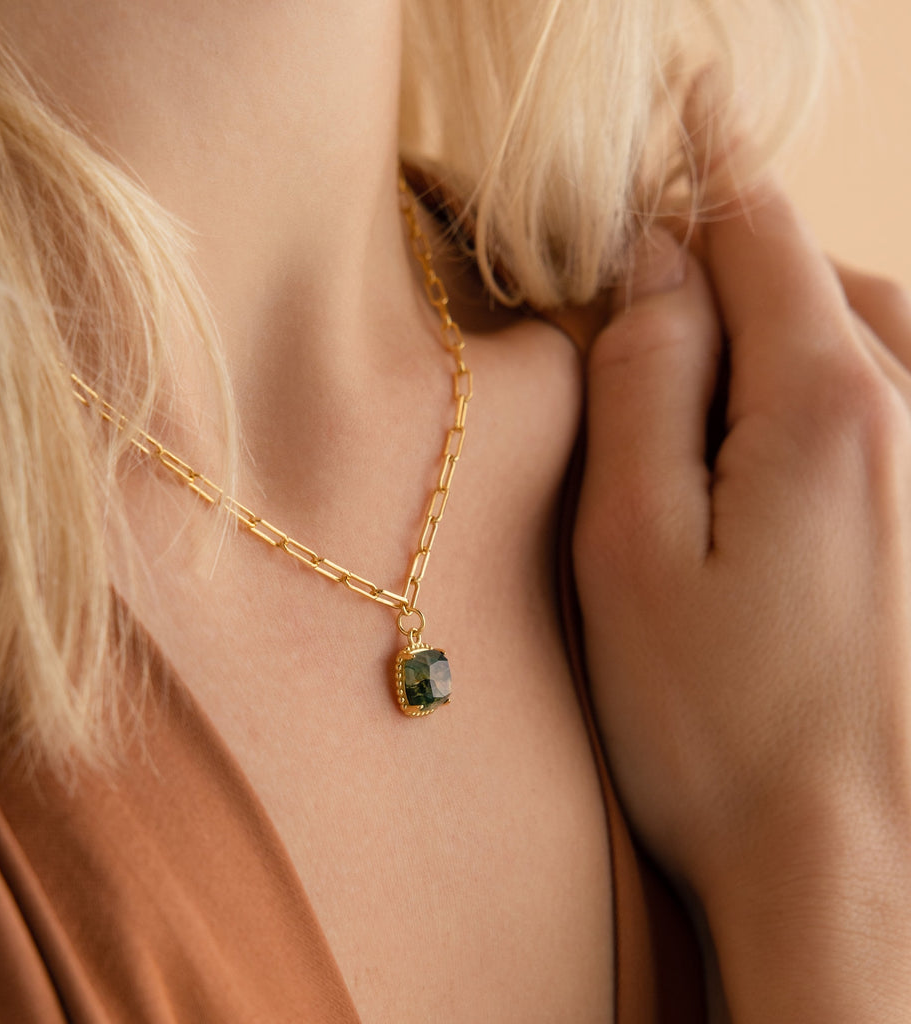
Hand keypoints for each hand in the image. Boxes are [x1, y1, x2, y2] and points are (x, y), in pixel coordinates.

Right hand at [574, 180, 910, 1018]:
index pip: (755, 236)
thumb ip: (641, 388)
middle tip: (659, 315)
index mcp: (823, 408)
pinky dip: (847, 387)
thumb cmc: (714, 723)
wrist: (851, 869)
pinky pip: (905, 405)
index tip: (693, 97)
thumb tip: (652, 271)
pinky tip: (797, 454)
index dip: (709, 163)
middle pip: (822, 283)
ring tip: (724, 403)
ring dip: (798, 330)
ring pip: (876, 341)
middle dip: (739, 271)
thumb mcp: (628, 548)